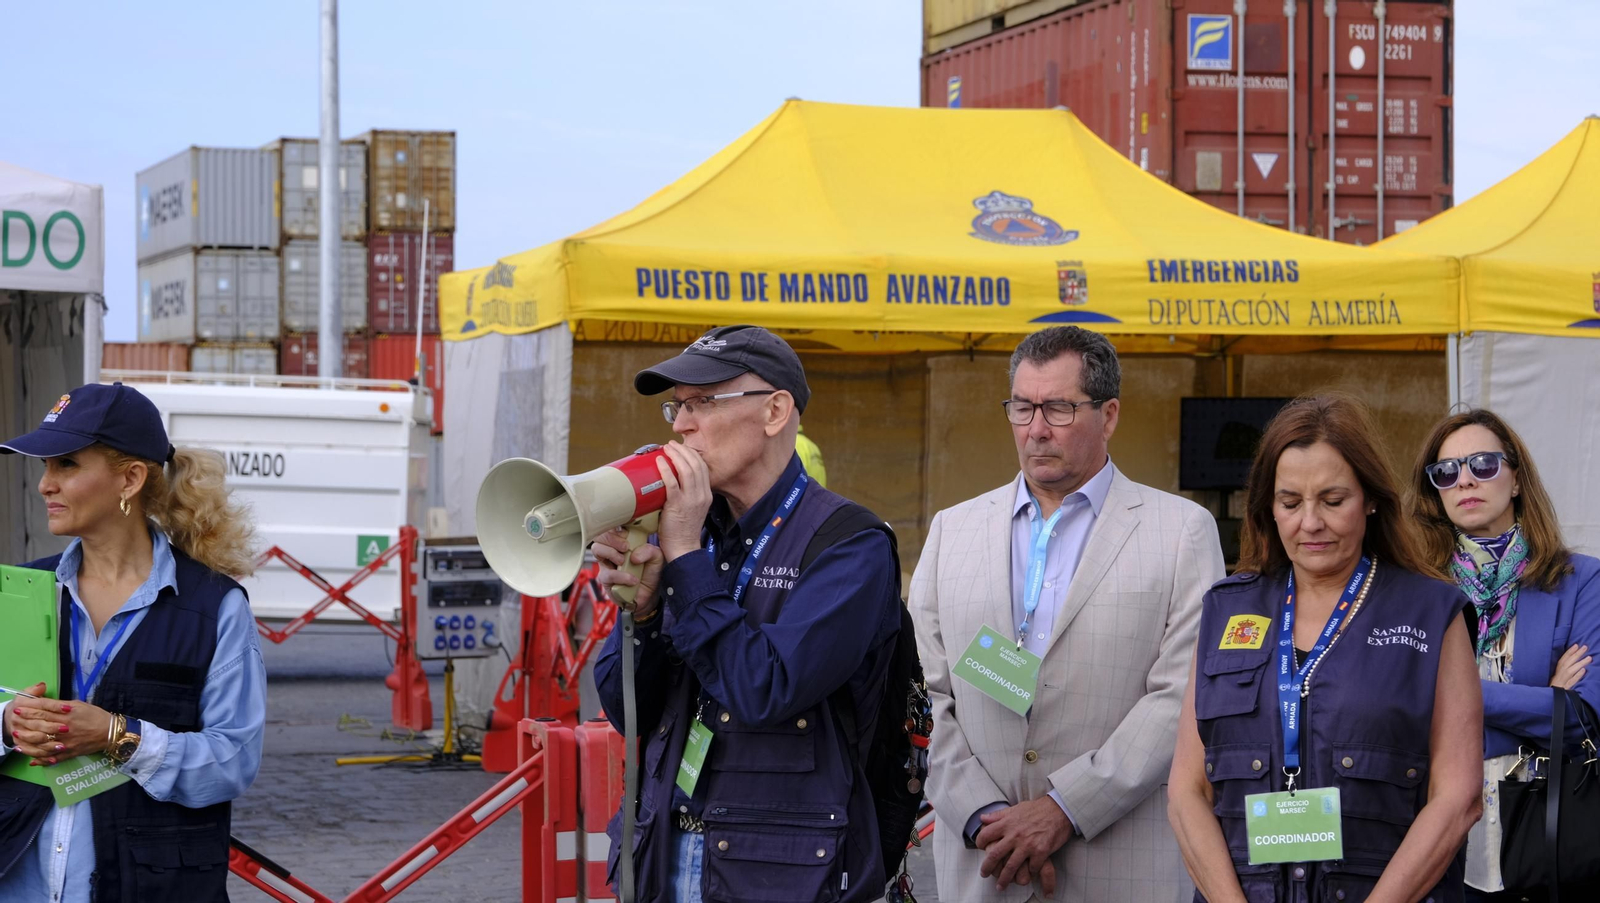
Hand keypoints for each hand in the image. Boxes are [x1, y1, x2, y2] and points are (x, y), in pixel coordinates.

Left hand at [4, 685, 113, 764]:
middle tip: (14, 720)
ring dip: (28, 742)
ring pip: (42, 743)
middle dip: (26, 722)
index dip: (30, 708)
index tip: (20, 707)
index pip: (45, 710)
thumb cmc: (95, 716)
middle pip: (41, 724)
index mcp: (68, 714)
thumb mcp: (79, 705)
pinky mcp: (69, 753)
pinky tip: (31, 760)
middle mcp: (64, 728)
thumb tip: (45, 705)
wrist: (111, 732)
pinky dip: (41, 760)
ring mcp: (66, 742)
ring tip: (18, 739)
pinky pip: (52, 758)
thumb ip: (61, 706)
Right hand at [592, 527, 664, 618]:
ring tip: (624, 561)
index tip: (628, 534)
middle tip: (626, 547)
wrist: (649, 595)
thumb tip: (634, 554)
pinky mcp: (606, 579)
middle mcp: (612, 549)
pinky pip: (608, 574)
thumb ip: (649, 550)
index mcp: (624, 540)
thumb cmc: (650, 573)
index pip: (612, 526)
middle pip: (600, 534)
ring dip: (611, 553)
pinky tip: (633, 579)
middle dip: (612, 538)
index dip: (618, 527)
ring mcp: (607, 563)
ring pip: (597, 549)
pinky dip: (621, 576)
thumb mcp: (656, 558)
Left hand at [655, 442, 712, 562]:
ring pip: (686, 469)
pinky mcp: (678, 505)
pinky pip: (672, 482)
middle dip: (683, 450)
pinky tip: (660, 462)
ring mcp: (691, 500)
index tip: (681, 449)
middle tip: (671, 444)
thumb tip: (673, 481)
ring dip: (675, 455)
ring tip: (666, 448)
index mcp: (706, 495)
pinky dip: (666, 469)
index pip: (703, 468)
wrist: (684, 548)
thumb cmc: (684, 531)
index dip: (692, 455)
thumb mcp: (693, 509)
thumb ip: (688, 495)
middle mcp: (701, 495)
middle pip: (696, 465)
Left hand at [975, 796, 1073, 896]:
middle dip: (987, 867)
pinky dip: (1029, 873)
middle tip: (984, 874)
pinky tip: (1028, 875)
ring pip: (1011, 867)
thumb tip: (982, 818)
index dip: (980, 842)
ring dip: (1004, 879)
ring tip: (1000, 886)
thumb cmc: (1037, 809)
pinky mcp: (1041, 852)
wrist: (1059, 810)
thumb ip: (998, 815)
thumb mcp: (1015, 809)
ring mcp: (1028, 845)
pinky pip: (1032, 868)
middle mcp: (1015, 835)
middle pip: (995, 855)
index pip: (986, 835)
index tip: (980, 848)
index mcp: (1007, 823)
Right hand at [1551, 643, 1590, 689]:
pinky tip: (1584, 670)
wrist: (1551, 697)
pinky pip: (1572, 681)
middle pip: (1568, 663)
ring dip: (1579, 663)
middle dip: (1576, 654)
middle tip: (1585, 647)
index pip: (1563, 659)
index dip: (1569, 652)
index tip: (1576, 645)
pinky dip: (1577, 675)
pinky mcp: (1566, 688)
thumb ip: (1563, 668)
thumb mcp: (1557, 676)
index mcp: (1557, 670)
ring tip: (1589, 658)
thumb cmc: (1556, 686)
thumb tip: (1572, 658)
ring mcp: (1563, 681)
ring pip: (1571, 670)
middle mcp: (1560, 674)